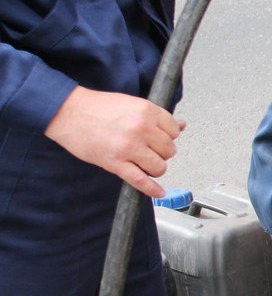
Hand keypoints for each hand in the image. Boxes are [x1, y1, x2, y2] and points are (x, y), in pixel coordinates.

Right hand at [44, 86, 185, 197]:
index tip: (160, 138)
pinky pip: (141, 181)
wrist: (68, 113)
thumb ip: (155, 116)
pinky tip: (158, 192)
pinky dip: (152, 189)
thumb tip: (180, 125)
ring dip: (154, 167)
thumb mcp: (132, 103)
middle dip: (161, 152)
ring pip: (159, 167)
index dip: (168, 136)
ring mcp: (129, 147)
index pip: (174, 131)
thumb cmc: (96, 107)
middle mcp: (142, 129)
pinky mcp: (115, 163)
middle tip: (149, 149)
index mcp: (147, 111)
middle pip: (169, 150)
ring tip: (144, 162)